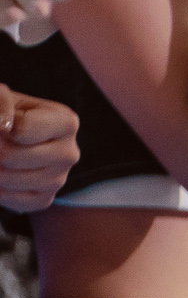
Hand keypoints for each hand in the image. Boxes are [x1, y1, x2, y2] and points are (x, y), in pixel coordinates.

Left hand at [0, 86, 79, 211]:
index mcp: (66, 122)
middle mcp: (70, 153)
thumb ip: (2, 101)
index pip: (22, 129)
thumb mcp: (3, 98)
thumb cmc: (6, 116)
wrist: (8, 139)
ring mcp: (59, 179)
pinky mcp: (45, 199)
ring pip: (8, 179)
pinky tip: (3, 176)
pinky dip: (0, 190)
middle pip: (11, 157)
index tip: (3, 124)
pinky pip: (12, 200)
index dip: (1, 126)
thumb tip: (5, 124)